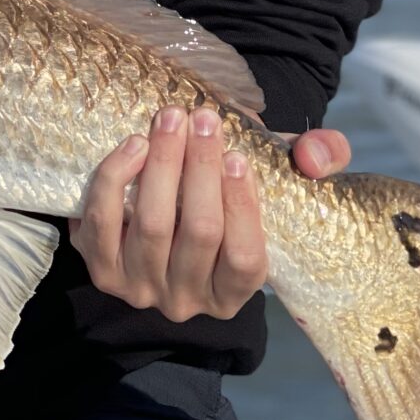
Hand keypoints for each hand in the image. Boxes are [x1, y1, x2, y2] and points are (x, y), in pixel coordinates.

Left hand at [70, 106, 350, 321]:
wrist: (167, 207)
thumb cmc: (229, 191)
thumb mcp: (279, 179)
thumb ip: (318, 160)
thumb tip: (315, 157)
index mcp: (235, 293)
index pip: (245, 260)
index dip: (243, 207)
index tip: (238, 156)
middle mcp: (188, 301)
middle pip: (199, 233)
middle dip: (200, 168)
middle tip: (202, 117)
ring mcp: (141, 290)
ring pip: (153, 225)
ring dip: (161, 164)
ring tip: (170, 120)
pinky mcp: (101, 270)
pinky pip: (103, 224)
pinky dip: (114, 181)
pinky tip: (132, 146)